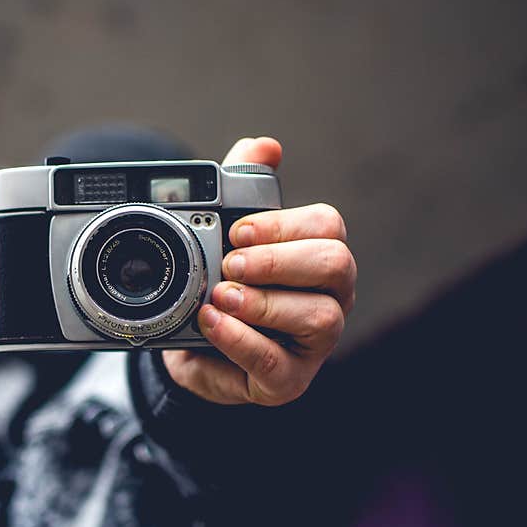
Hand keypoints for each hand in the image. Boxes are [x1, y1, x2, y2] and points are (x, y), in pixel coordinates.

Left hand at [163, 137, 356, 405]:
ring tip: (219, 296)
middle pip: (336, 264)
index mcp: (317, 255)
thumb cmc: (221, 284)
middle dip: (279, 260)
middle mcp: (328, 297)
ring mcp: (313, 344)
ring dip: (264, 302)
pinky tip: (212, 322)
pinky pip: (278, 362)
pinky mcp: (288, 381)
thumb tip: (266, 146)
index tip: (237, 230)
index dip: (284, 224)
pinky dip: (241, 340)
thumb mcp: (223, 234)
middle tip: (231, 263)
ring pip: (320, 317)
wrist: (189, 344)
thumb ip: (245, 186)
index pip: (327, 227)